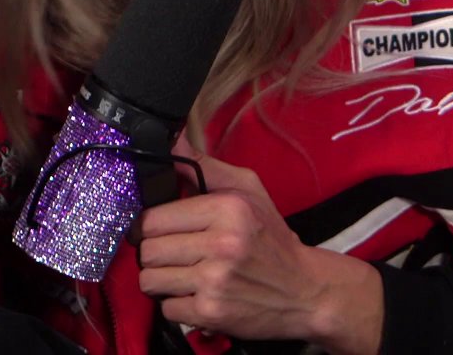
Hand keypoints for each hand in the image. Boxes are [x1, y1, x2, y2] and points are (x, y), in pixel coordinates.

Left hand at [137, 141, 382, 353]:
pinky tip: (199, 295)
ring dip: (164, 280)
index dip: (153, 226)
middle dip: (157, 254)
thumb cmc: (272, 239)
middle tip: (179, 254)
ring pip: (150, 281)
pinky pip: (166, 310)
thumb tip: (171, 139)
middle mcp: (222, 243)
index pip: (153, 218)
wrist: (304, 290)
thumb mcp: (249, 192)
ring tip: (187, 275)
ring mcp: (215, 280)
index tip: (165, 230)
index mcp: (228, 208)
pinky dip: (179, 305)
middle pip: (147, 251)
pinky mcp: (210, 312)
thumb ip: (205, 167)